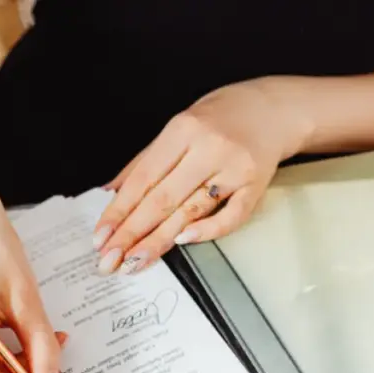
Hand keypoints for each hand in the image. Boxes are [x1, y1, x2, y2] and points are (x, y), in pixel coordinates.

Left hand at [93, 79, 312, 273]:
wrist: (273, 109)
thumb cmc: (219, 119)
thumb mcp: (177, 128)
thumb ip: (144, 162)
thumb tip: (109, 193)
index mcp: (182, 130)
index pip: (143, 178)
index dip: (119, 210)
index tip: (100, 236)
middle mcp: (208, 148)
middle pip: (162, 199)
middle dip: (131, 233)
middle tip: (109, 260)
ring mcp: (234, 168)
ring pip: (190, 211)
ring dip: (158, 241)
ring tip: (134, 262)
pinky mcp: (256, 186)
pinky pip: (231, 216)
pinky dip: (207, 231)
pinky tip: (182, 242)